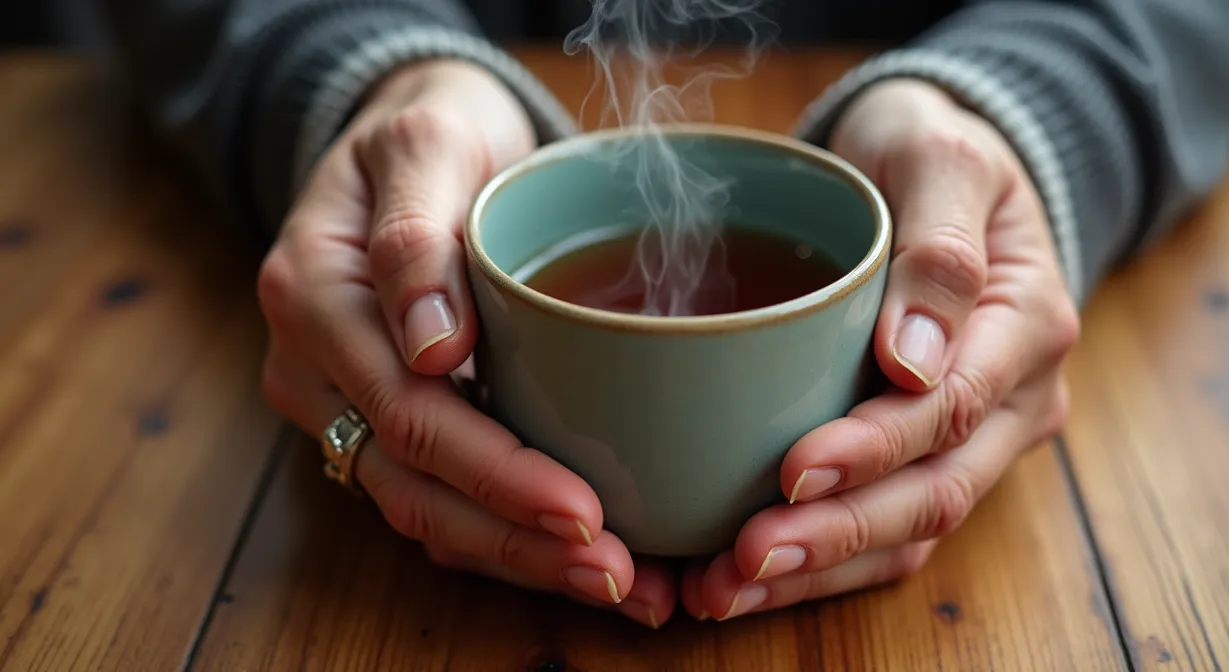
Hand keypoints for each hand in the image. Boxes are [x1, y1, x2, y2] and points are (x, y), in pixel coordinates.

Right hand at [256, 59, 675, 627]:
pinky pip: (437, 496)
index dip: (498, 474)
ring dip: (520, 558)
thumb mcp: (427, 142)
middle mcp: (315, 367)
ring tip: (618, 585)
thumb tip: (432, 347)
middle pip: (415, 486)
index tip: (584, 511)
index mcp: (314, 297)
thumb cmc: (430, 132)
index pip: (409, 412)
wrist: (414, 142)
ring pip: (424, 511)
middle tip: (619, 575)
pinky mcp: (385, 420)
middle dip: (519, 542)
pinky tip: (579, 557)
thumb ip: (418, 233)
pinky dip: (507, 536)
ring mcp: (343, 402)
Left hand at [683, 79, 1080, 619]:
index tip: (790, 471)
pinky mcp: (927, 453)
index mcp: (1026, 325)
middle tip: (741, 559)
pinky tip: (746, 573)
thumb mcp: (942, 158)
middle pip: (932, 493)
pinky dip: (819, 559)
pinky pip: (884, 526)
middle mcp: (1014, 399)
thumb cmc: (932, 150)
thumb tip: (914, 359)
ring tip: (723, 590)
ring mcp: (977, 437)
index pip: (952, 410)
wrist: (936, 171)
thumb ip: (940, 246)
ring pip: (909, 530)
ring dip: (818, 569)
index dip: (872, 450)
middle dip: (835, 536)